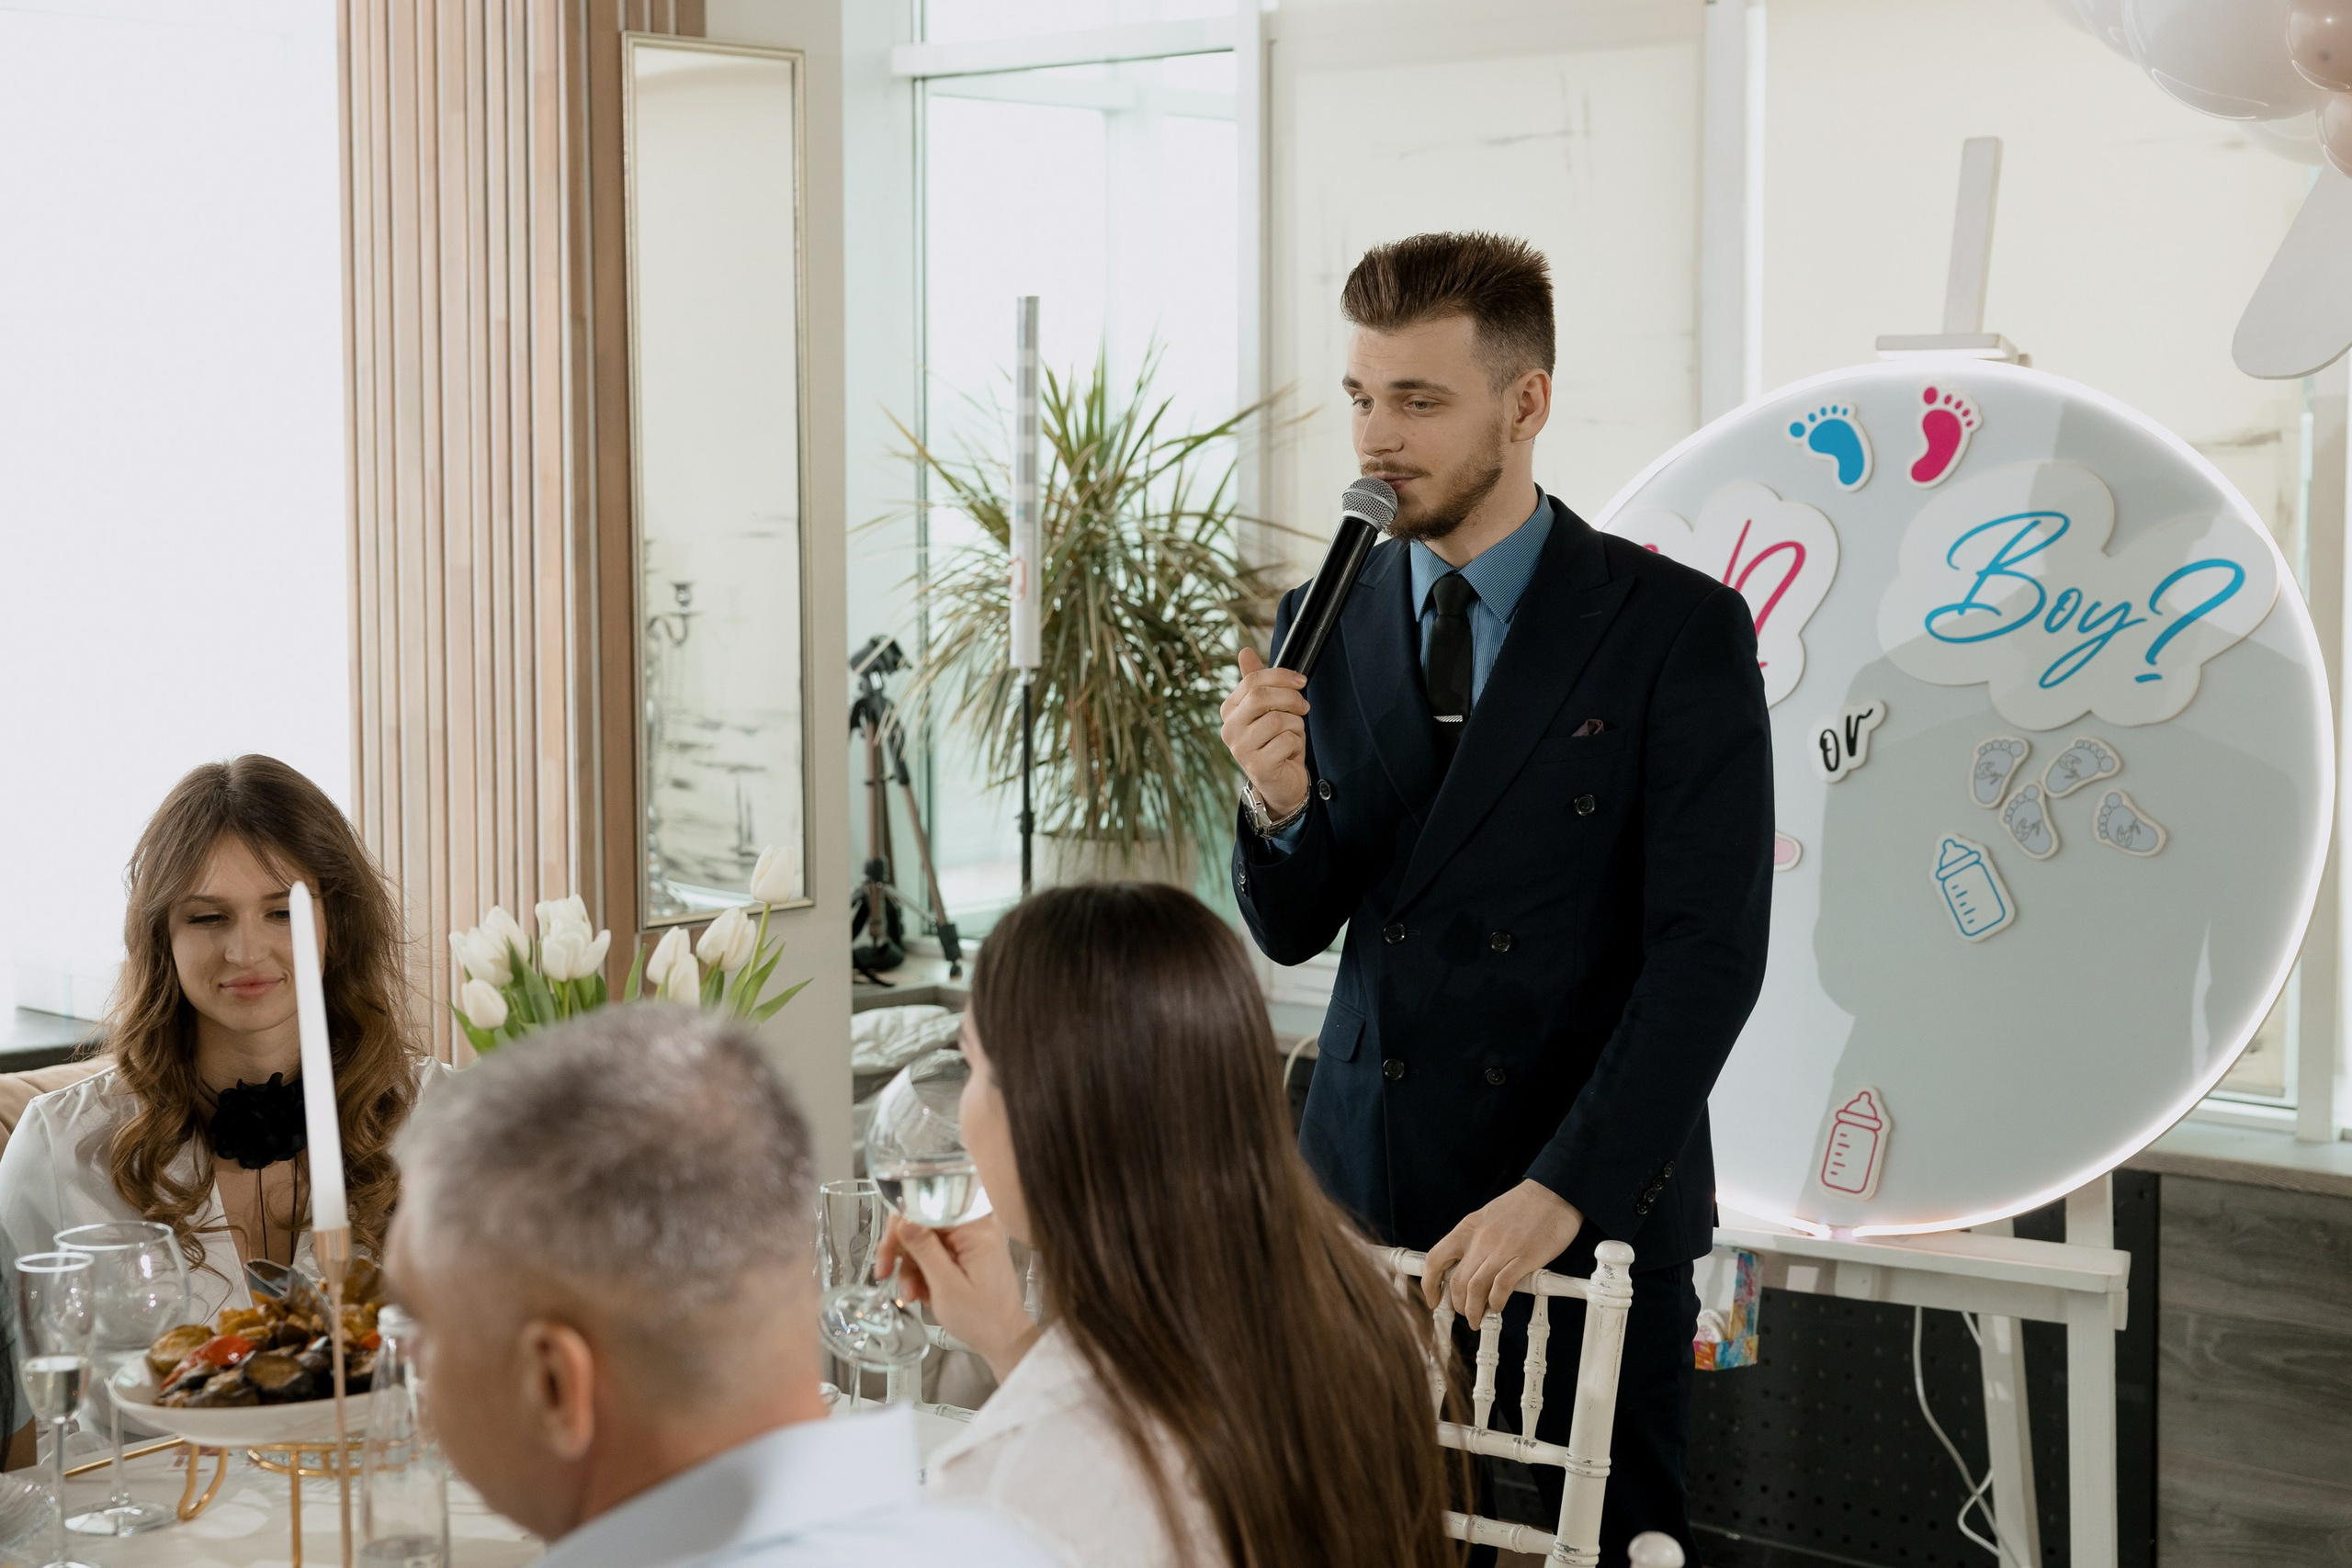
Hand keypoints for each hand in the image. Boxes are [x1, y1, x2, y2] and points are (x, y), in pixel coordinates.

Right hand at [875, 1213, 1038, 1380]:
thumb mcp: (947, 1286)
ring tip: (913, 1294)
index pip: (927, 1208)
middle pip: (923, 1223)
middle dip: (902, 1252)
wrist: (1004, 1339)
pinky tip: (925, 1293)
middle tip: (884, 1272)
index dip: (900, 1227)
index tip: (886, 1250)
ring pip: (925, 1241)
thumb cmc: (984, 1319)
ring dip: (911, 1269)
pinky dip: (924, 1273)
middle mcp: (977, 1227)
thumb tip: (903, 1221)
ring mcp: (973, 1240)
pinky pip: (935, 1253)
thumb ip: (924, 1250)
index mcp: (977, 1229)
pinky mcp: (969, 1252)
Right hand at [1220, 646, 1310, 820]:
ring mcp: (1240, 748)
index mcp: (1229, 710)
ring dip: (1296, 725)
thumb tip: (1244, 652)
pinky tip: (1290, 752)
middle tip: (1303, 707)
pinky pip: (1286, 740)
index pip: (1252, 681)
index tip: (1301, 681)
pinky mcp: (1257, 765)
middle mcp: (1229, 728)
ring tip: (1293, 735)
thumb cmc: (1275, 742)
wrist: (1281, 782)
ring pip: (1278, 719)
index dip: (1281, 676)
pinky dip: (1296, 744)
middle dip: (1290, 698)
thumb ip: (1257, 682)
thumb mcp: (1268, 709)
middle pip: (1261, 696)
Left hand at [1421, 1180, 1584, 1328]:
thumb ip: (1475, 1238)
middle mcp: (1480, 1239)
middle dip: (1457, 1304)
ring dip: (1474, 1310)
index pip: (1435, 1258)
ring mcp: (1501, 1249)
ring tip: (1479, 1318)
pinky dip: (1496, 1302)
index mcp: (1468, 1227)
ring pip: (1475, 1289)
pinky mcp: (1524, 1258)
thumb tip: (1466, 1264)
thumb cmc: (1524, 1205)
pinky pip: (1501, 1287)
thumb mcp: (1488, 1216)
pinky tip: (1498, 1305)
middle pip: (1456, 1281)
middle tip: (1465, 1312)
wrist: (1554, 1193)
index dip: (1429, 1283)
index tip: (1433, 1297)